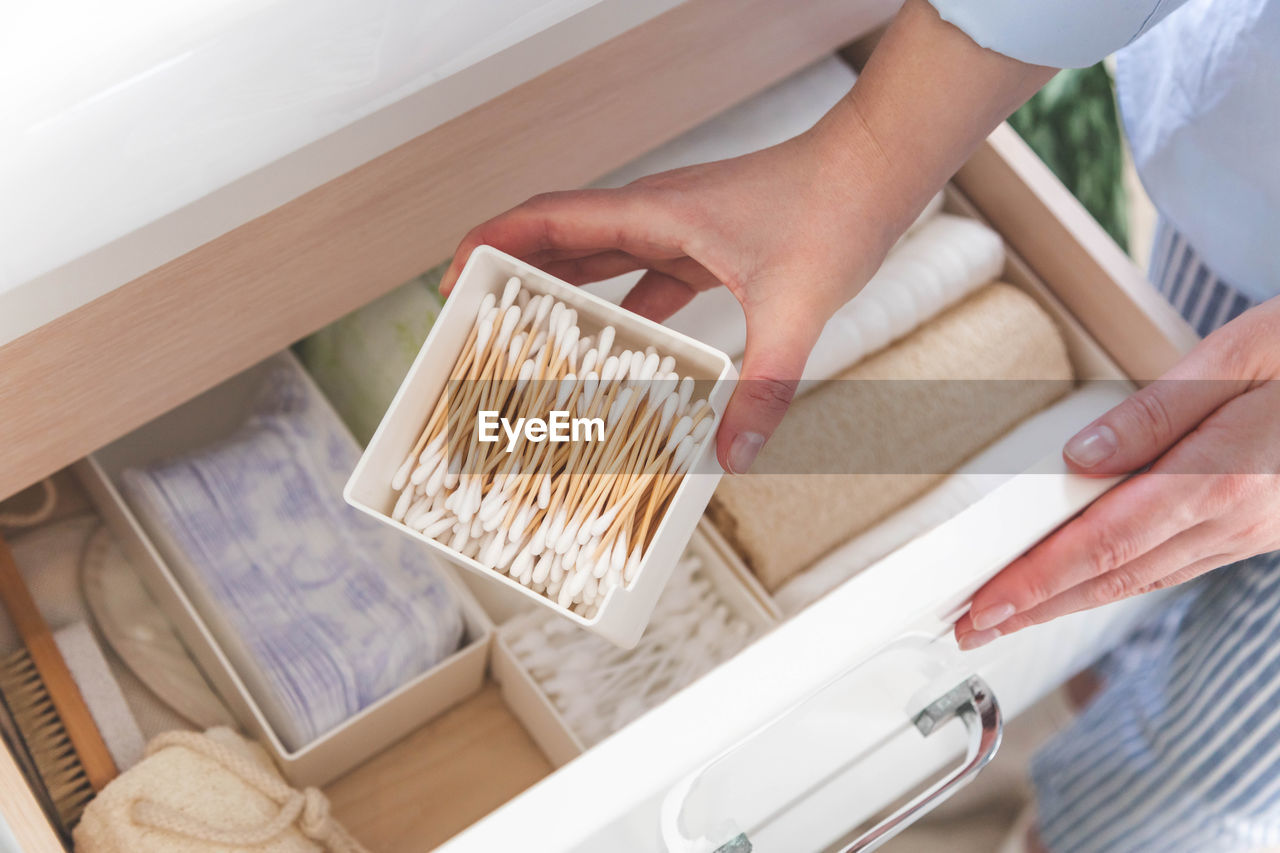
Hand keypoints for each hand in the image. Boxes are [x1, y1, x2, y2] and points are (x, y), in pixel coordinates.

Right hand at [440, 132, 900, 473]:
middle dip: (509, 272)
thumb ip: (766, 385)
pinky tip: (618, 350)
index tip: (452, 274)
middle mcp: (656, 214)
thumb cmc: (835, 209)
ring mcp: (677, 228)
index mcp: (656, 212)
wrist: (878, 168)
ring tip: (525, 337)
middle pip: (560, 238)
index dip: (492, 241)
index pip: (549, 217)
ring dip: (559, 291)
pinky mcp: (702, 245)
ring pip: (598, 256)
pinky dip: (621, 309)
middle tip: (471, 317)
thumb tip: (736, 452)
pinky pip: (643, 277)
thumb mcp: (796, 309)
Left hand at [955, 296, 1279, 649]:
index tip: (985, 606)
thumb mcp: (1245, 353)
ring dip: (1070, 601)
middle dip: (1035, 606)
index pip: (1105, 542)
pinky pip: (1175, 566)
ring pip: (1142, 578)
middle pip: (1113, 575)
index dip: (1038, 581)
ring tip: (1010, 614)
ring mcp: (1253, 532)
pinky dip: (1119, 581)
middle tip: (970, 627)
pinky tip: (1087, 585)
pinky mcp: (1260, 530)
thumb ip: (1158, 409)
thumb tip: (1081, 458)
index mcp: (1224, 476)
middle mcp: (1237, 519)